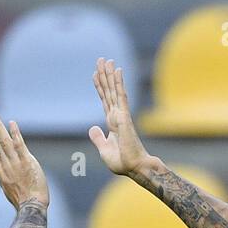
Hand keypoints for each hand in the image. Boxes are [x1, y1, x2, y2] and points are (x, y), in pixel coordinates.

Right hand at [0, 112, 48, 209]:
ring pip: (5, 142)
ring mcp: (16, 163)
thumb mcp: (7, 190)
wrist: (31, 206)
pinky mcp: (27, 163)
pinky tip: (11, 123)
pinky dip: (15, 134)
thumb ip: (1, 178)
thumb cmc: (21, 200)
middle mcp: (6, 165)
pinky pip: (19, 145)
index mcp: (1, 171)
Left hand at [89, 57, 152, 177]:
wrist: (134, 167)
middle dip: (104, 75)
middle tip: (101, 59)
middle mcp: (117, 115)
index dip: (100, 87)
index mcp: (112, 123)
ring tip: (106, 60)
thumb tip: (92, 127)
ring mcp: (121, 114)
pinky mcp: (125, 116)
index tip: (96, 74)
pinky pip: (121, 96)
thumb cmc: (122, 162)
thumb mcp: (104, 149)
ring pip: (114, 90)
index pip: (105, 100)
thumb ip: (97, 138)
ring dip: (110, 74)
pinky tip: (117, 70)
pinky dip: (119, 82)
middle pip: (109, 91)